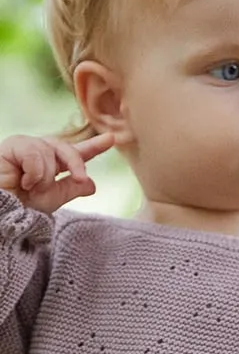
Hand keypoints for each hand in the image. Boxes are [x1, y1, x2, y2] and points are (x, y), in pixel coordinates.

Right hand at [0, 132, 114, 213]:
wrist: (3, 214)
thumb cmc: (21, 208)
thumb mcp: (52, 199)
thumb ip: (71, 188)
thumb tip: (92, 184)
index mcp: (50, 165)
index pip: (75, 153)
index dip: (93, 146)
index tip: (111, 139)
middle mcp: (38, 153)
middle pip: (66, 147)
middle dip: (76, 162)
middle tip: (80, 177)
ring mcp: (24, 148)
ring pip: (49, 150)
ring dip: (46, 175)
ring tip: (31, 188)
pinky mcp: (10, 146)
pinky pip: (33, 152)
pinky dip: (34, 170)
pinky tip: (23, 181)